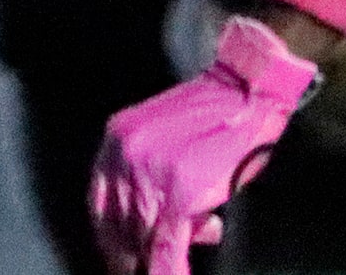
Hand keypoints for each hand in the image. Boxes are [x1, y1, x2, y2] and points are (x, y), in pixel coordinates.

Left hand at [89, 17, 317, 274]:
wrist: (245, 90)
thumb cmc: (218, 116)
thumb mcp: (172, 143)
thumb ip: (160, 180)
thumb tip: (178, 229)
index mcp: (117, 140)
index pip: (101, 202)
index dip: (110, 236)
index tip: (118, 256)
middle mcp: (123, 156)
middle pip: (114, 223)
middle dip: (127, 254)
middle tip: (137, 269)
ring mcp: (148, 175)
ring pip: (138, 238)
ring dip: (151, 262)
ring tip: (167, 270)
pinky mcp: (177, 194)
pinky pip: (165, 245)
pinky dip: (168, 268)